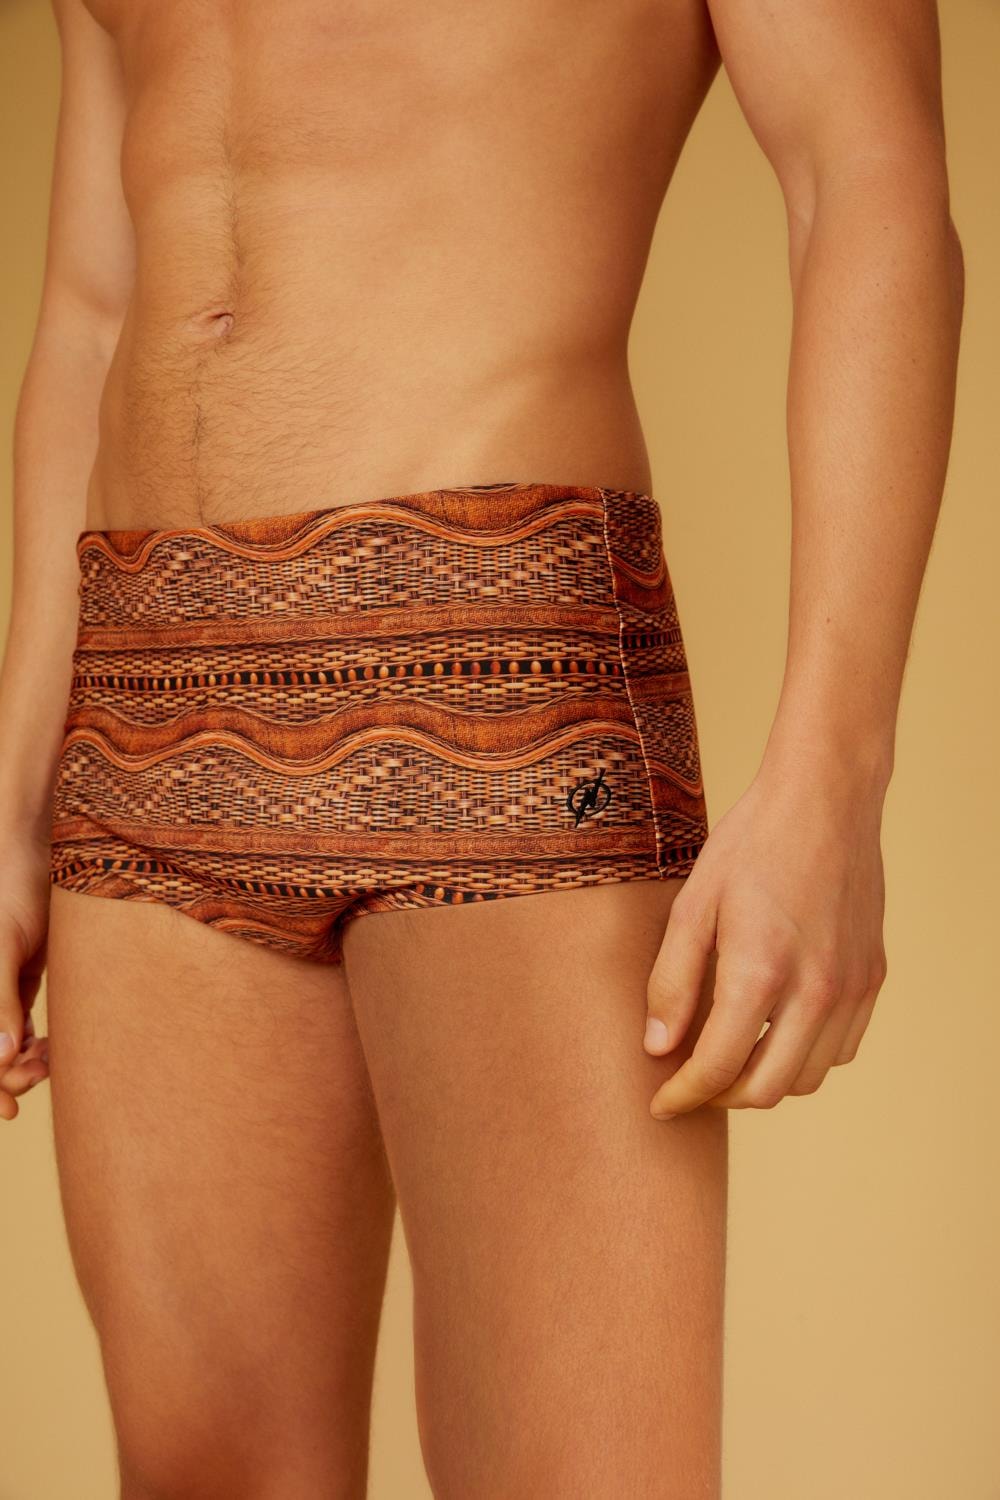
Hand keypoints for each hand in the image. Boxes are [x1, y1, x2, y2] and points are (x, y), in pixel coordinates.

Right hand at [0, 834, 52, 1119]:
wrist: (32, 862)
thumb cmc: (12, 899)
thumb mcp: (4, 950)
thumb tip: (0, 1058)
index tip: (11, 1111)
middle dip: (8, 1075)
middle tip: (42, 1070)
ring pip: (2, 1048)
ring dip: (23, 1063)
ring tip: (50, 1058)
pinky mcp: (13, 986)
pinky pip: (17, 1030)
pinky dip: (33, 1044)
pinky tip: (50, 1046)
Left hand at [643, 757, 887, 1119]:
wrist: (825, 800)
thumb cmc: (752, 843)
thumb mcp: (692, 906)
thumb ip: (672, 982)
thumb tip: (657, 1046)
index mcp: (760, 972)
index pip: (717, 1068)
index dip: (683, 1096)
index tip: (661, 1103)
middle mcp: (814, 990)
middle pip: (767, 1090)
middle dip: (720, 1099)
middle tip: (691, 1086)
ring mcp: (851, 986)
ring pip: (808, 1077)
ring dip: (765, 1081)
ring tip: (730, 1056)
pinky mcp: (871, 977)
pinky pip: (841, 1048)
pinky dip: (806, 1057)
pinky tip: (776, 1031)